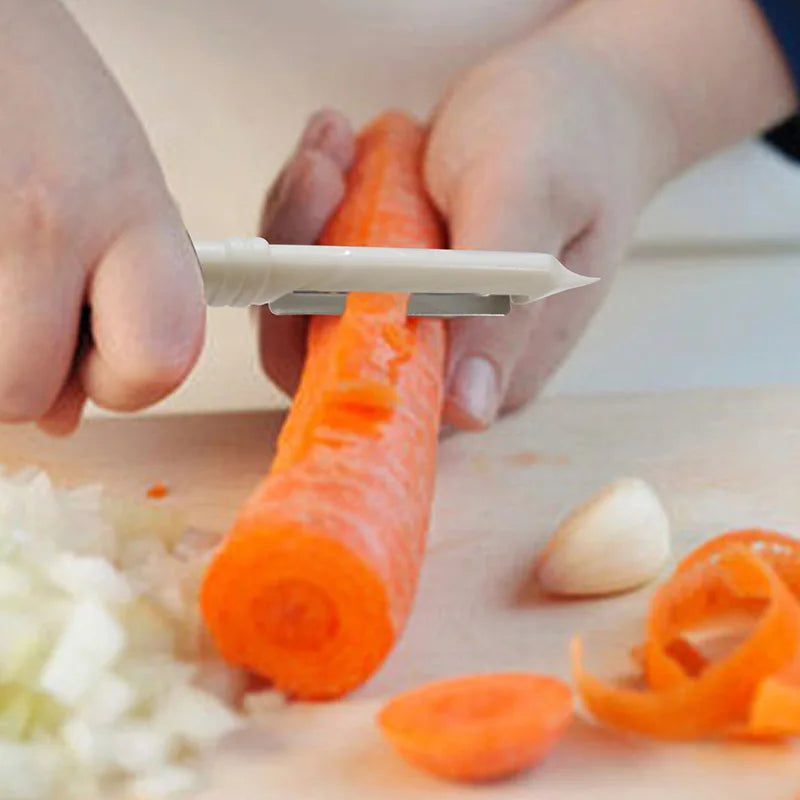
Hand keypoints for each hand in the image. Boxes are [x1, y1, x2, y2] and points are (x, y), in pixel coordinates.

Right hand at [0, 0, 203, 434]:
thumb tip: (66, 415)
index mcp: (130, 212)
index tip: (110, 359)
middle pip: (25, 396)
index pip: (160, 362)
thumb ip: (122, 298)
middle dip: (26, 375)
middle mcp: (45, 222)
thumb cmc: (41, 94)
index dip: (130, 384)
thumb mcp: (120, 188)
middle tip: (29, 316)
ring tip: (1, 268)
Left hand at [258, 32, 677, 426]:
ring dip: (303, 215)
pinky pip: (319, 256)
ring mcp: (408, 317)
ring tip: (331, 142)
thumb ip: (499, 298)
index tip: (327, 214)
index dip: (321, 317)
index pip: (370, 383)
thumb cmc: (568, 140)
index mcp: (486, 368)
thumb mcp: (534, 198)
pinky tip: (338, 144)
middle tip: (323, 166)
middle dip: (300, 253)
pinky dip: (316, 200)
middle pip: (319, 345)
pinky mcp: (388, 281)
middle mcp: (441, 357)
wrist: (575, 99)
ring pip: (308, 296)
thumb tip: (468, 411)